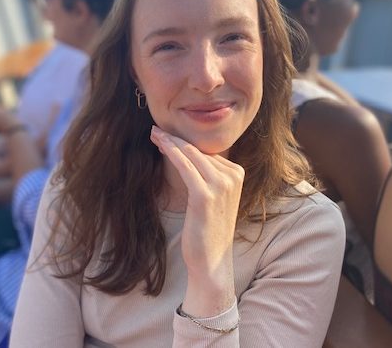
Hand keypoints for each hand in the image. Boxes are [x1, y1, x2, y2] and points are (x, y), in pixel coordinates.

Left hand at [150, 125, 243, 315]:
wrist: (212, 261)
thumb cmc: (208, 229)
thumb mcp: (213, 197)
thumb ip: (207, 175)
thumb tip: (187, 153)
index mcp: (237, 173)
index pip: (206, 151)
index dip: (184, 142)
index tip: (167, 134)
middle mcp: (232, 176)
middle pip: (198, 149)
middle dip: (175, 138)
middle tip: (156, 130)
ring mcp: (221, 185)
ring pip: (190, 154)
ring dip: (170, 142)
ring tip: (154, 134)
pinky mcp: (205, 195)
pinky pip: (184, 166)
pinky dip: (170, 152)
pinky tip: (159, 145)